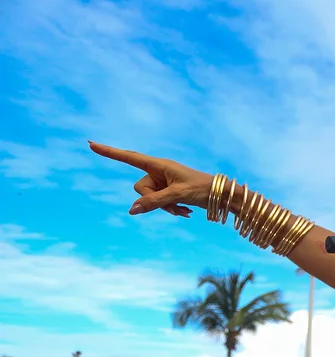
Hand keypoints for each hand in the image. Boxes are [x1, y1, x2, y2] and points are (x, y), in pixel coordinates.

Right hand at [89, 142, 211, 216]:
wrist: (221, 195)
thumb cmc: (202, 189)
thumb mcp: (178, 195)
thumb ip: (155, 202)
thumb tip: (132, 210)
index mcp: (159, 164)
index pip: (129, 157)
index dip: (110, 152)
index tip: (91, 144)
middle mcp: (159, 171)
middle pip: (139, 188)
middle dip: (153, 201)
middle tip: (175, 204)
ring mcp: (163, 182)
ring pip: (149, 199)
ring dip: (165, 208)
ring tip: (184, 210)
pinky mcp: (168, 191)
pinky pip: (158, 203)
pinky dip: (170, 209)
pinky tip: (186, 212)